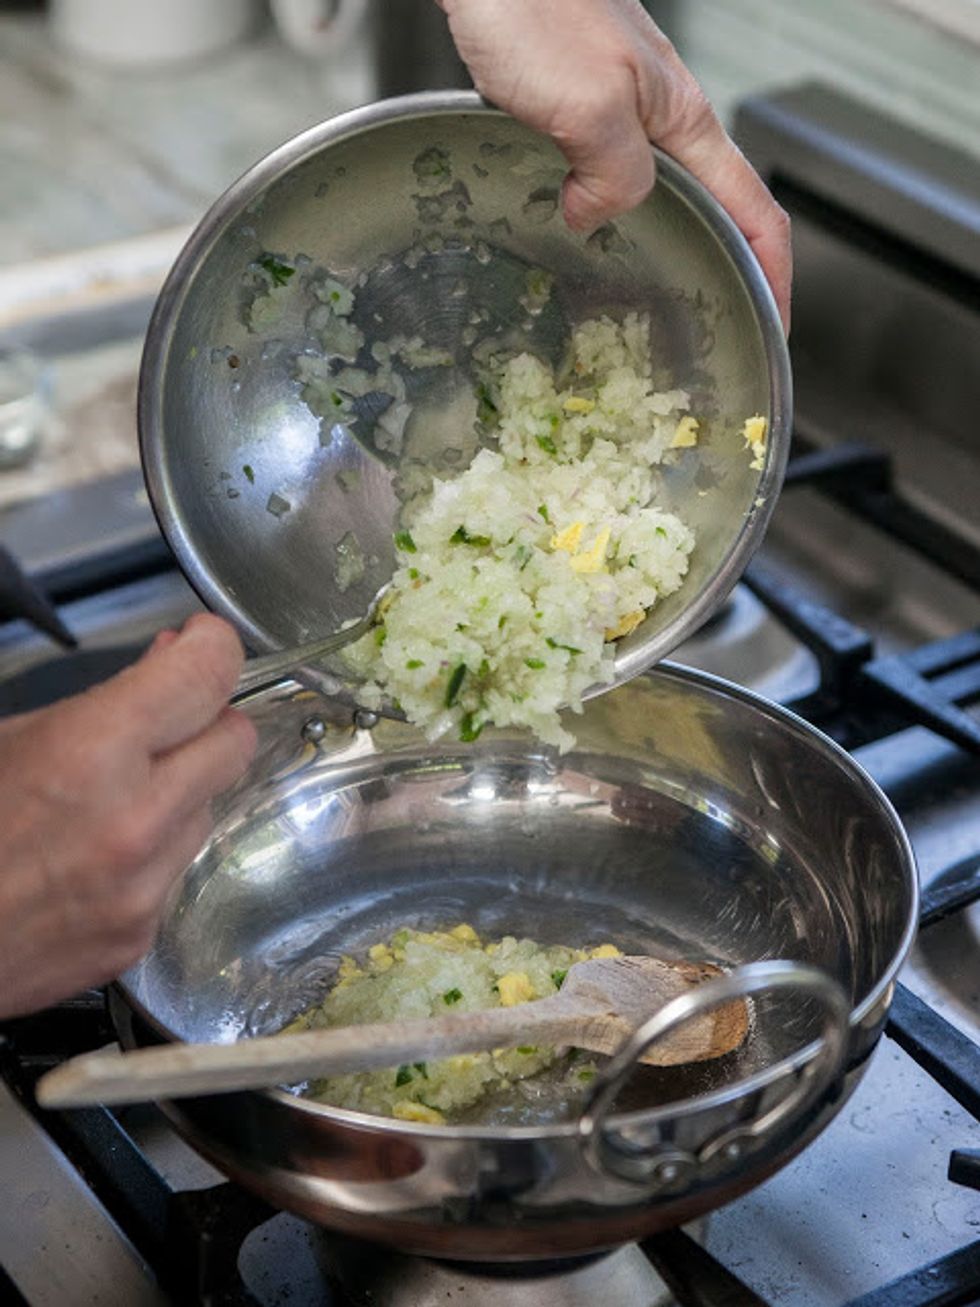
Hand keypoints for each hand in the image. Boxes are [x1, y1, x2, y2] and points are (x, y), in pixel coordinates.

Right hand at [0, 614, 256, 1017]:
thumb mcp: (9, 737)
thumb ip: (103, 698)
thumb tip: (169, 660)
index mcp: (89, 753)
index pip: (208, 675)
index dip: (212, 647)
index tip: (204, 643)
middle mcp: (131, 822)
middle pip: (235, 740)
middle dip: (207, 720)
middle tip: (167, 720)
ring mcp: (140, 888)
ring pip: (208, 808)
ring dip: (177, 794)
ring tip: (105, 802)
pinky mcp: (138, 936)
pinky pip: (176, 869)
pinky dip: (151, 854)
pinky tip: (93, 855)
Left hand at [439, 0, 791, 330]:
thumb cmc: (536, 6)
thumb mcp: (590, 106)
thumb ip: (615, 175)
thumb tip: (599, 217)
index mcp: (683, 121)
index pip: (756, 212)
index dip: (775, 275)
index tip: (773, 327)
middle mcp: (660, 117)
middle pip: (714, 207)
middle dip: (721, 272)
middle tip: (704, 332)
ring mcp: (620, 109)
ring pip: (655, 192)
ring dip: (659, 244)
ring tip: (643, 298)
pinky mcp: (577, 102)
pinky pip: (603, 172)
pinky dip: (601, 211)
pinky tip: (575, 230)